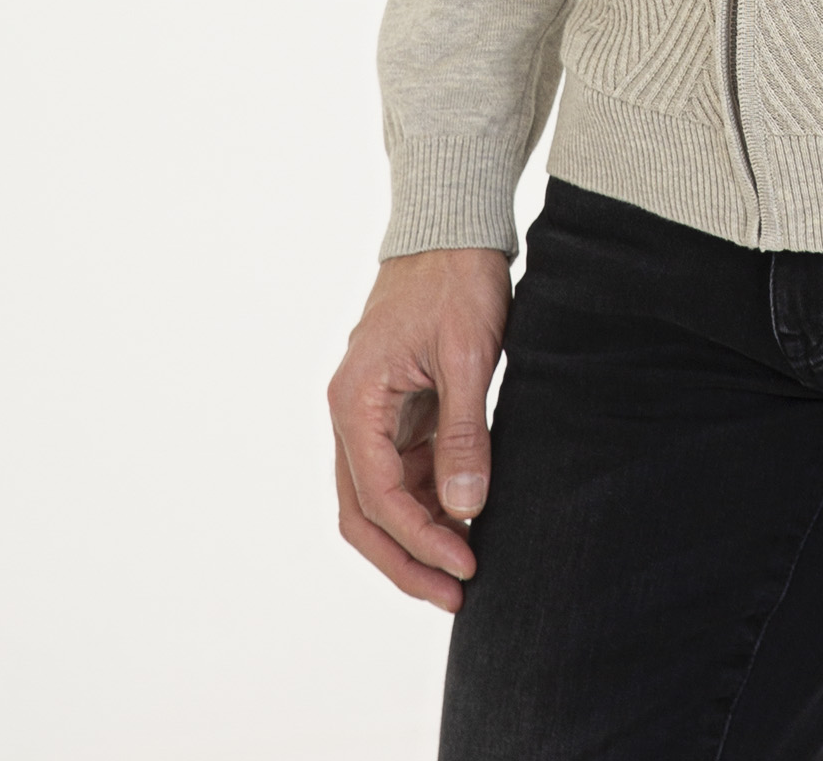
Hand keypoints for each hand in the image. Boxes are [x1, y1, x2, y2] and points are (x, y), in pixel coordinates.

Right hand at [328, 247, 511, 610]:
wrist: (454, 229)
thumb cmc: (456, 280)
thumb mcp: (467, 354)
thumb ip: (464, 432)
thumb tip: (466, 506)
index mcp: (355, 401)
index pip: (379, 496)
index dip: (420, 540)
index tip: (465, 564)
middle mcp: (352, 415)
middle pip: (365, 513)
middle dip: (407, 559)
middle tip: (456, 593)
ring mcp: (373, 415)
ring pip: (383, 499)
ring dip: (420, 534)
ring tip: (470, 562)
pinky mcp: (398, 410)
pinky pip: (405, 473)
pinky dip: (432, 502)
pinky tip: (468, 517)